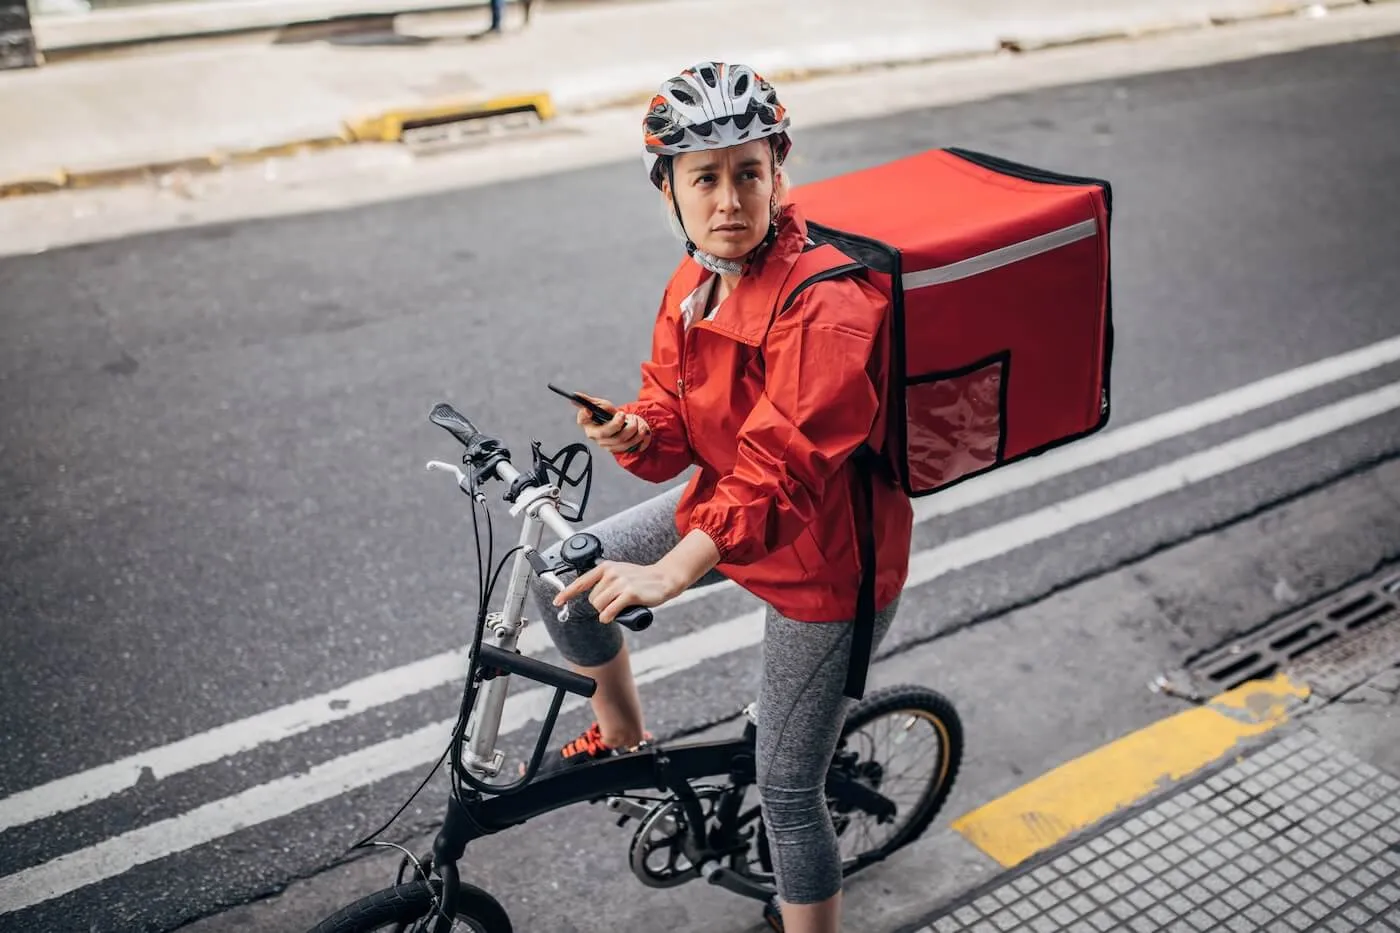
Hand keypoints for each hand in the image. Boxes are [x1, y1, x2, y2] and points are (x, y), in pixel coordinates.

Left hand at [554, 560, 676, 623]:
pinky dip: (609, 617)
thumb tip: (591, 596)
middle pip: (592, 600)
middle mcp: (611, 573)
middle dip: (601, 605)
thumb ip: (604, 580)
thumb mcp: (619, 573)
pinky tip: (613, 615)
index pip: (581, 581)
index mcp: (605, 567)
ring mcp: (621, 583)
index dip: (566, 593)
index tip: (557, 602)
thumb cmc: (640, 579)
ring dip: (606, 612)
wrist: (663, 579)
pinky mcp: (629, 594)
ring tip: (619, 606)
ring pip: (599, 607)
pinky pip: (609, 612)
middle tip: (615, 602)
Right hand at [575, 395, 650, 454]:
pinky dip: (639, 436)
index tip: (589, 410)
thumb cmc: (607, 415)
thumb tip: (575, 395)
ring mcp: (608, 445)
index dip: (584, 416)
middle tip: (624, 414)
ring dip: (632, 428)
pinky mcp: (619, 450)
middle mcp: (596, 437)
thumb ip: (589, 401)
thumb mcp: (599, 405)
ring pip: (621, 440)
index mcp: (588, 424)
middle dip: (617, 423)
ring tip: (635, 419)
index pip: (582, 420)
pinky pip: (631, 445)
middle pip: (605, 433)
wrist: (622, 425)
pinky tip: (641, 428)